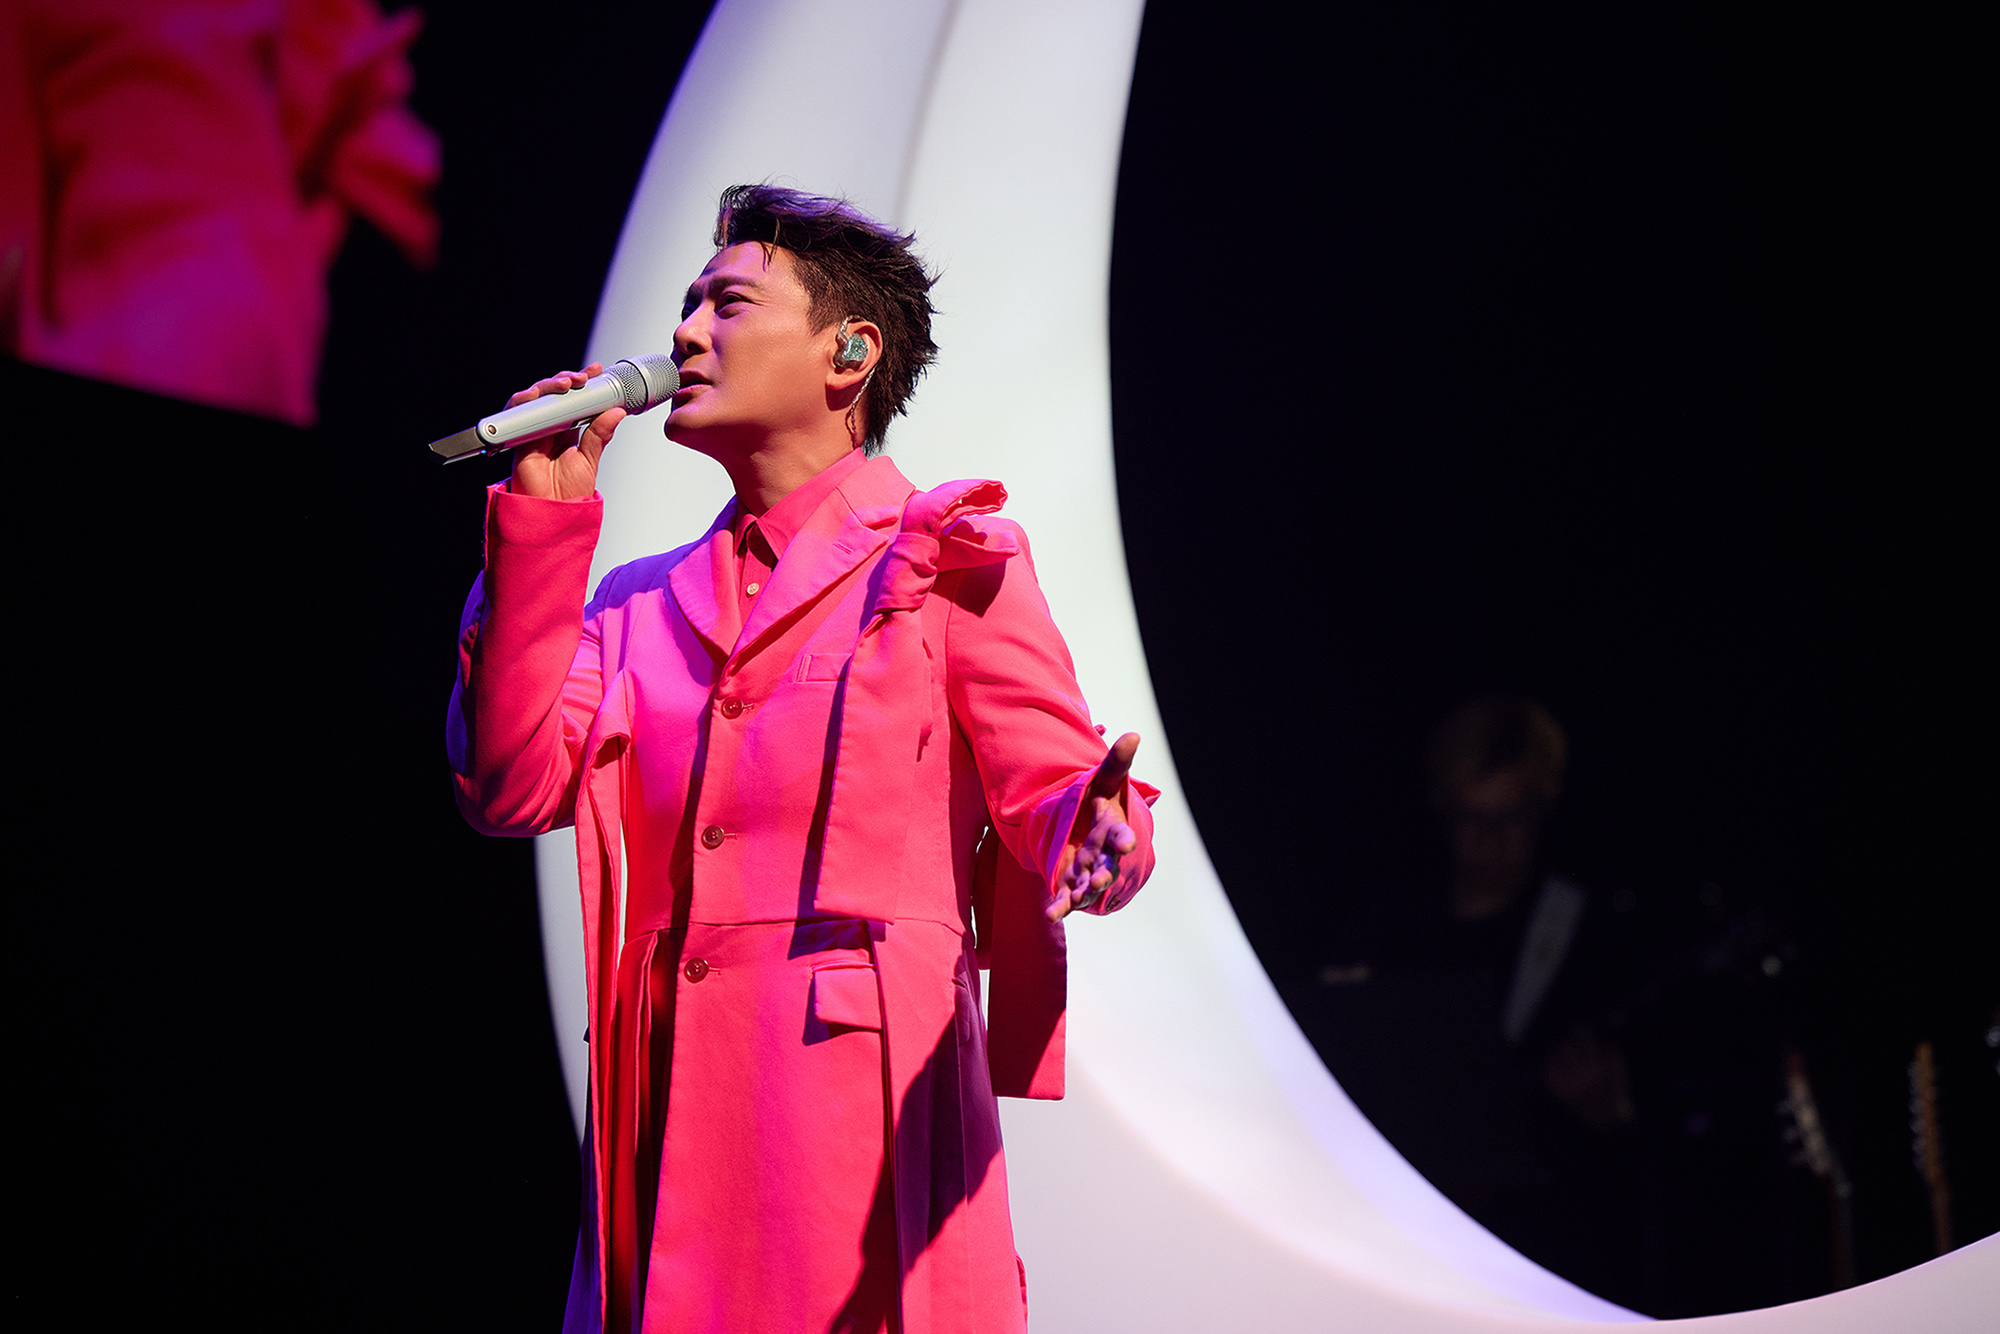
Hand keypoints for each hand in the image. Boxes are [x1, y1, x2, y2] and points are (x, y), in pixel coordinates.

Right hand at [506, 364, 625, 499]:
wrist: (552, 513)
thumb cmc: (568, 492)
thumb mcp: (589, 459)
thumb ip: (600, 434)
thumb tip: (617, 411)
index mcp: (569, 430)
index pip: (574, 399)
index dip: (583, 383)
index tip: (596, 371)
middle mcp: (550, 427)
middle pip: (554, 393)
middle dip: (567, 379)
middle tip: (583, 378)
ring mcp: (533, 430)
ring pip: (536, 397)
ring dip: (548, 385)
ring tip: (566, 384)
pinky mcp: (518, 437)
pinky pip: (516, 413)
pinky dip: (523, 400)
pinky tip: (536, 395)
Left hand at [1048, 733, 1141, 920]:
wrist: (1079, 822)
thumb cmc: (1096, 802)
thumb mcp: (1103, 780)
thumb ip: (1116, 761)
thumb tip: (1133, 734)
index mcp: (1112, 830)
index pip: (1120, 836)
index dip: (1124, 840)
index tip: (1127, 844)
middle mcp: (1103, 855)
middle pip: (1107, 866)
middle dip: (1106, 873)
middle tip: (1103, 879)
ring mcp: (1087, 872)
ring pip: (1088, 885)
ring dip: (1085, 892)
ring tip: (1080, 895)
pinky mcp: (1069, 884)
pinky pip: (1065, 899)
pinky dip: (1060, 907)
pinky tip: (1050, 915)